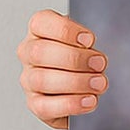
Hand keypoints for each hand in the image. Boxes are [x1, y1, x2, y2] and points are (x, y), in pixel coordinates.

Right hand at [17, 9, 108, 129]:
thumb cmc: (86, 56)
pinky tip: (89, 100)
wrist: (86, 85)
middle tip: (99, 63)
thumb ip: (89, 40)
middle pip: (40, 52)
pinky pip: (46, 106)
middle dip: (74, 58)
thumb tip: (96, 47)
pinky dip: (70, 104)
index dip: (65, 31)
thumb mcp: (89, 41)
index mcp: (40, 31)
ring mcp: (29, 80)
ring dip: (76, 82)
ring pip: (42, 79)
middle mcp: (29, 54)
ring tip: (99, 83)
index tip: (89, 39)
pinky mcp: (35, 104)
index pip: (41, 22)